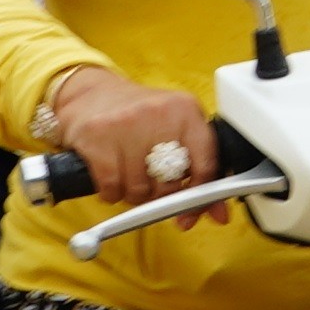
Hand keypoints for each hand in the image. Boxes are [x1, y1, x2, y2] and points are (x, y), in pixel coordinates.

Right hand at [45, 68, 226, 213]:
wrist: (89, 94)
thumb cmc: (138, 118)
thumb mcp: (175, 132)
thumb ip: (201, 171)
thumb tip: (219, 215)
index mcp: (186, 110)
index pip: (206, 166)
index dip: (199, 198)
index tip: (190, 211)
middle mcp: (159, 113)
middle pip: (170, 185)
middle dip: (159, 195)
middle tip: (149, 180)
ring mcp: (126, 124)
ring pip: (139, 191)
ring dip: (132, 194)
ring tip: (128, 172)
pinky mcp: (97, 137)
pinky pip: (112, 189)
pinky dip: (111, 192)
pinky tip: (111, 174)